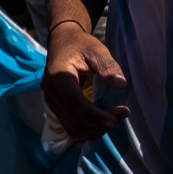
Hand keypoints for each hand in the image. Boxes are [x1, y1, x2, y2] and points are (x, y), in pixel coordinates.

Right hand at [40, 20, 129, 140]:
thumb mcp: (96, 50)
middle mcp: (50, 91)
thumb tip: (122, 85)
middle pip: (74, 118)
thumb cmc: (80, 44)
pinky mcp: (55, 106)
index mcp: (58, 76)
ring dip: (95, 130)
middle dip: (100, 124)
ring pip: (72, 127)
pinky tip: (102, 123)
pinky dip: (88, 130)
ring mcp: (50, 100)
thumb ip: (108, 66)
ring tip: (114, 119)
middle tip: (122, 114)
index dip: (95, 115)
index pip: (74, 103)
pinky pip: (71, 126)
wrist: (62, 43)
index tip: (116, 118)